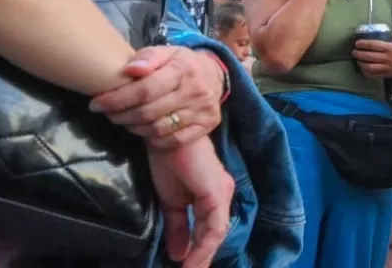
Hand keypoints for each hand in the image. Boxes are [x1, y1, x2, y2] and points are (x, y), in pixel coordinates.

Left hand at [91, 47, 223, 148]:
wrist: (214, 75)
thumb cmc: (181, 63)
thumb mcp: (165, 52)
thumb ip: (147, 57)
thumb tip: (130, 70)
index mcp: (183, 69)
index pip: (145, 90)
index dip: (117, 100)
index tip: (96, 104)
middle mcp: (195, 91)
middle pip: (148, 112)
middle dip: (121, 115)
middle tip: (109, 114)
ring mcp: (202, 110)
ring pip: (158, 129)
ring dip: (134, 128)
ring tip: (125, 120)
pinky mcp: (206, 125)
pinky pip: (173, 140)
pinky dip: (154, 139)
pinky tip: (145, 130)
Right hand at [148, 138, 233, 267]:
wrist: (169, 135)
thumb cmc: (169, 161)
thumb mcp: (171, 202)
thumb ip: (177, 227)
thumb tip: (177, 254)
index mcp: (213, 196)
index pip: (210, 231)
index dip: (200, 252)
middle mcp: (223, 195)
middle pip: (215, 235)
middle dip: (202, 259)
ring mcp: (222, 194)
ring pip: (217, 234)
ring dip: (202, 258)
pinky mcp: (217, 193)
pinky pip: (214, 228)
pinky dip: (203, 247)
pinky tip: (191, 261)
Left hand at [353, 33, 391, 77]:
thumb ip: (391, 35)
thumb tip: (380, 31)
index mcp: (391, 47)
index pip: (373, 45)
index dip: (363, 44)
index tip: (357, 43)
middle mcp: (388, 58)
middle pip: (369, 57)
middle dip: (359, 54)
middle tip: (354, 52)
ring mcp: (388, 68)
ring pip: (370, 67)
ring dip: (361, 64)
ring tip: (357, 60)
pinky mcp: (388, 74)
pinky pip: (375, 75)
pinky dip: (367, 73)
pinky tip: (364, 69)